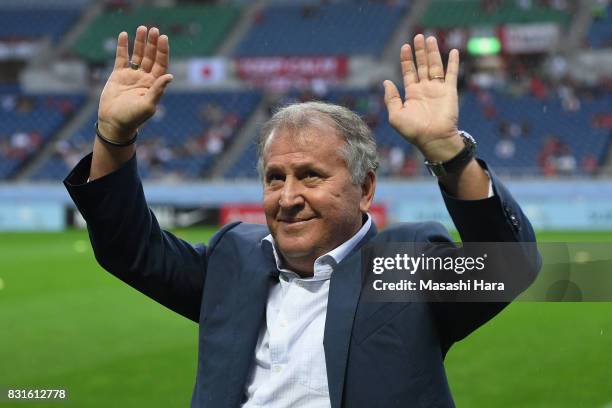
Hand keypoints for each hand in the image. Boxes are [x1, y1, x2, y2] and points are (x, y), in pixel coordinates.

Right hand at [97, 26, 172, 141]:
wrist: (113, 123)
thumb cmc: (132, 118)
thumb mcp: (148, 105)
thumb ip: (158, 90)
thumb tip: (170, 76)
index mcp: (154, 85)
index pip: (161, 64)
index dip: (163, 51)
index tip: (163, 38)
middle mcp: (145, 78)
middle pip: (151, 57)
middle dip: (153, 44)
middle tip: (154, 29)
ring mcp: (132, 75)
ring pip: (138, 55)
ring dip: (140, 42)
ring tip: (142, 28)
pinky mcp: (118, 75)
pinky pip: (122, 58)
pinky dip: (123, 47)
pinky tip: (124, 35)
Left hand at [383, 34, 461, 161]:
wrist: (433, 139)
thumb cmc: (413, 131)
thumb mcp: (396, 115)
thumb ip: (390, 98)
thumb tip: (386, 82)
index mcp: (412, 94)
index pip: (409, 72)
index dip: (407, 59)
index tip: (405, 47)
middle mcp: (425, 89)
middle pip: (422, 65)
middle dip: (419, 52)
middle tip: (418, 37)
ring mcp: (437, 89)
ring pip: (435, 66)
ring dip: (433, 52)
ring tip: (430, 38)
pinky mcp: (449, 91)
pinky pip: (451, 74)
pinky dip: (453, 63)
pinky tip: (453, 51)